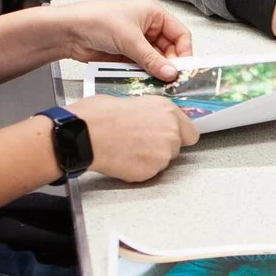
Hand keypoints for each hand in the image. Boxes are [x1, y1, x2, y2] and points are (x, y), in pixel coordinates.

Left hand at [66, 0, 191, 79]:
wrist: (68, 32)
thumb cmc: (97, 20)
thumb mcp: (130, 40)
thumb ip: (152, 59)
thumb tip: (171, 73)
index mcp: (153, 14)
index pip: (179, 34)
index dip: (184, 52)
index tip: (183, 69)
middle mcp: (147, 27)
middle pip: (169, 50)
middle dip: (169, 64)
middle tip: (170, 80)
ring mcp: (137, 42)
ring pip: (155, 61)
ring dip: (156, 72)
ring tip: (158, 84)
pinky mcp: (126, 55)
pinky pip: (142, 67)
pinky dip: (144, 75)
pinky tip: (145, 83)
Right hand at [69, 93, 196, 182]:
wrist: (85, 135)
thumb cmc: (99, 116)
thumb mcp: (130, 102)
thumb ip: (149, 113)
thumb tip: (148, 119)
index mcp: (166, 110)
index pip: (190, 132)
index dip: (178, 135)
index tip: (170, 137)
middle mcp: (170, 132)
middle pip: (176, 148)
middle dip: (160, 147)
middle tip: (139, 142)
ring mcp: (162, 154)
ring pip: (162, 161)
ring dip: (149, 158)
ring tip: (128, 149)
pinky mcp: (151, 171)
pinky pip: (149, 173)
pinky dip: (139, 169)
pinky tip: (124, 158)